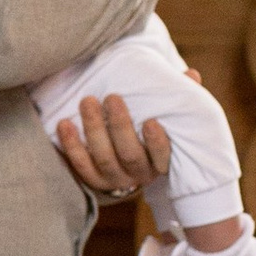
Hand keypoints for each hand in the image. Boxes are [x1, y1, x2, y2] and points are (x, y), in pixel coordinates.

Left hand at [52, 92, 171, 196]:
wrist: (127, 164)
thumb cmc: (151, 131)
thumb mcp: (169, 118)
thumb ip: (181, 97)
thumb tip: (191, 74)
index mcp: (160, 161)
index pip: (162, 157)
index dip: (157, 143)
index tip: (151, 122)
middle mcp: (138, 174)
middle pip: (129, 154)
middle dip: (120, 126)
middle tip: (112, 97)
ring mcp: (115, 179)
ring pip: (104, 158)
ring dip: (94, 130)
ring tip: (87, 101)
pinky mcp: (94, 180)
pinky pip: (81, 165)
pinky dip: (72, 146)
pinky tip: (64, 124)